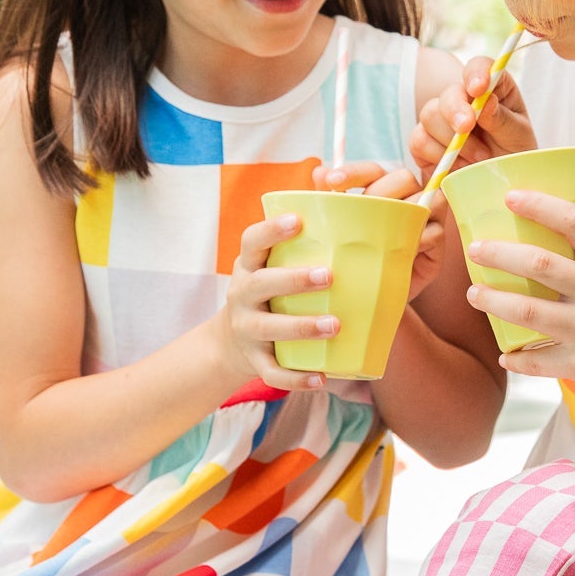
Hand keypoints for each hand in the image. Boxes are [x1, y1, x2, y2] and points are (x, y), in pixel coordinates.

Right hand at [220, 212, 338, 391]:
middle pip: (261, 284)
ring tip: (334, 325)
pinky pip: (272, 372)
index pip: (252, 241)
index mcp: (249, 266)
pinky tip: (321, 379)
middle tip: (328, 275)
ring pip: (269, 328)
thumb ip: (301, 242)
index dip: (271, 229)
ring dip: (301, 327)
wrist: (231, 341)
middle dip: (293, 279)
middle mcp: (242, 295)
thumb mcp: (272, 265)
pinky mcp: (253, 361)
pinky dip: (296, 379)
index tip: (298, 219)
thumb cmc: (270, 291)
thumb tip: (343, 196)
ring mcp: (246, 329)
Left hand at [312, 161, 445, 298]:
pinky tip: (403, 250)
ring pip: (428, 200)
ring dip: (406, 211)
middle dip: (380, 191)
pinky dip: (420, 238)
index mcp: (380, 189)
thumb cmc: (353, 259)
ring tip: (383, 230)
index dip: (353, 172)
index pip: (371, 171)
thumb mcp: (335, 231)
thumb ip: (328, 201)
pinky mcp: (437, 245)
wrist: (370, 298)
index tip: (331, 183)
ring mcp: (425, 220)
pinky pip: (436, 232)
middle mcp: (406, 198)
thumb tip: (319, 171)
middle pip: (404, 178)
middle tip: (359, 213)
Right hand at [411, 55, 536, 178]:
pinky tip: (458, 167)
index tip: (479, 88)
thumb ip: (503, 119)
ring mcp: (442, 120)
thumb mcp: (518, 138)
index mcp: (493, 90)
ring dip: (451, 140)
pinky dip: (437, 155)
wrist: (498, 189)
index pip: (479, 67)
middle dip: (456, 110)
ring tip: (478, 159)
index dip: (476, 73)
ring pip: (429, 114)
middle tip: (466, 128)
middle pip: (448, 92)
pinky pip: (418, 141)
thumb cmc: (514, 158)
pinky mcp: (425, 143)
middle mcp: (465, 100)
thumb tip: (486, 102)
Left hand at [465, 189, 574, 409]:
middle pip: (540, 264)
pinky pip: (536, 360)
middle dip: (500, 254)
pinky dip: (515, 357)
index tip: (510, 197)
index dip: (540, 205)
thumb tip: (556, 230)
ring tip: (475, 294)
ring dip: (494, 301)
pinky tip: (504, 353)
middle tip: (476, 249)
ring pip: (527, 311)